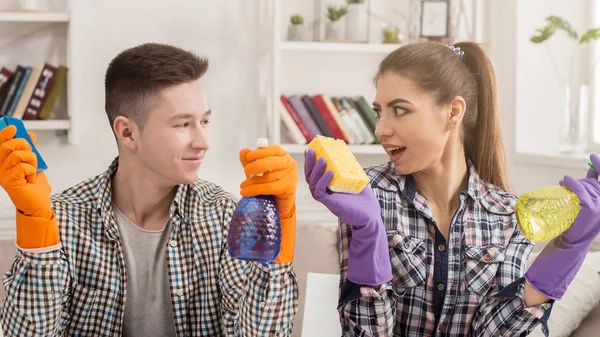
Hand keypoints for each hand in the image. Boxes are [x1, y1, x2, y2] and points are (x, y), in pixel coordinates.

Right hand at [0, 125, 51, 218]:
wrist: (38, 202)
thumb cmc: (34, 186)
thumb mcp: (32, 163)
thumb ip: (29, 149)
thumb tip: (29, 135)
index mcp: (2, 162)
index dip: (4, 133)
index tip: (13, 127)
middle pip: (8, 145)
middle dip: (25, 145)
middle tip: (31, 155)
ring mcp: (2, 174)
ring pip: (17, 154)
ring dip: (31, 160)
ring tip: (31, 169)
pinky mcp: (9, 180)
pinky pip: (23, 165)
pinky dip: (32, 170)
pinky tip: (30, 178)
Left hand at [239, 144, 297, 262]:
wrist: (278, 205)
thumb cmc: (270, 185)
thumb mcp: (258, 171)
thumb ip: (250, 161)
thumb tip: (243, 151)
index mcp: (283, 156)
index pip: (273, 149)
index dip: (259, 152)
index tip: (249, 157)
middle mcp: (289, 164)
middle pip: (271, 162)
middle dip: (255, 166)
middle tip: (245, 172)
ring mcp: (291, 176)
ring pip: (268, 177)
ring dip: (252, 182)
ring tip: (242, 186)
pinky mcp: (288, 188)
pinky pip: (269, 187)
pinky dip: (255, 190)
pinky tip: (246, 192)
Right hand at [303, 149, 379, 226]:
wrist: (370, 214)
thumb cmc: (363, 199)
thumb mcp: (355, 179)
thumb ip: (349, 169)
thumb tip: (346, 154)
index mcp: (328, 185)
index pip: (315, 172)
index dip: (311, 162)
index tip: (312, 149)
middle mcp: (323, 191)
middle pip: (310, 176)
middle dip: (309, 163)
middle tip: (311, 151)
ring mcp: (325, 197)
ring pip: (312, 182)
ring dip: (316, 170)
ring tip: (322, 159)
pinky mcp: (328, 202)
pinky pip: (320, 190)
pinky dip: (323, 181)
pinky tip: (330, 172)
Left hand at [558, 153, 599, 246]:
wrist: (573, 241)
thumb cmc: (579, 221)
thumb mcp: (590, 202)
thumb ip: (592, 187)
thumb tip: (591, 170)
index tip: (592, 155)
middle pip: (593, 182)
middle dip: (580, 181)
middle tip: (567, 183)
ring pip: (584, 186)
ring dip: (572, 183)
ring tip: (563, 185)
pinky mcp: (590, 208)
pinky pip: (580, 191)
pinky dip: (572, 184)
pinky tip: (565, 181)